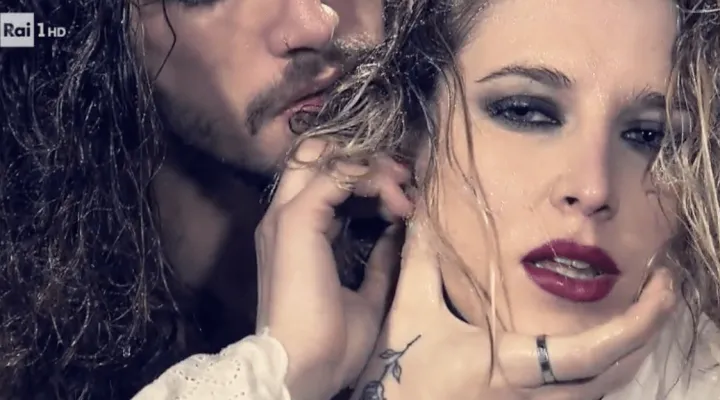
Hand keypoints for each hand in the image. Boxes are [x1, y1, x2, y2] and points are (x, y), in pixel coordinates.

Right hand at [254, 139, 412, 399]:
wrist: (303, 367)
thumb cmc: (332, 343)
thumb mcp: (368, 297)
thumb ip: (380, 264)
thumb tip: (400, 235)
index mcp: (298, 233)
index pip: (326, 180)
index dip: (367, 178)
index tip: (404, 197)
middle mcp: (286, 215)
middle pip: (317, 155)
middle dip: (366, 160)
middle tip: (403, 179)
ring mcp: (287, 214)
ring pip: (327, 156)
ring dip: (374, 168)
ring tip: (405, 193)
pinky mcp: (297, 219)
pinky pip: (336, 174)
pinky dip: (371, 179)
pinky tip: (397, 203)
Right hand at [351, 217, 676, 399]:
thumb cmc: (401, 372)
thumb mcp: (410, 312)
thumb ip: (420, 261)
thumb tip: (419, 213)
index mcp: (512, 368)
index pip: (590, 354)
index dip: (636, 324)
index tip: (662, 287)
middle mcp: (536, 399)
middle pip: (614, 374)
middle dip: (647, 331)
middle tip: (663, 287)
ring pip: (606, 391)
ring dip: (631, 350)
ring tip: (643, 309)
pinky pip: (587, 398)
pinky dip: (608, 368)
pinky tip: (607, 344)